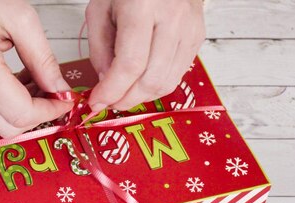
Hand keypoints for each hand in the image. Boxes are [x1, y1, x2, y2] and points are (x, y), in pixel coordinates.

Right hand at [0, 0, 73, 137]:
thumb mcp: (21, 18)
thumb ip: (43, 58)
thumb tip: (59, 89)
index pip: (20, 112)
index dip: (49, 111)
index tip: (65, 99)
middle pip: (8, 127)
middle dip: (37, 117)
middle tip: (54, 95)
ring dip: (21, 110)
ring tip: (34, 82)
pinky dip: (5, 104)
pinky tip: (14, 80)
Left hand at [86, 0, 205, 111]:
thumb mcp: (100, 10)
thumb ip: (99, 49)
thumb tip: (105, 83)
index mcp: (142, 7)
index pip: (130, 64)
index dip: (112, 90)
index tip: (96, 101)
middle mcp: (172, 18)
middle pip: (151, 79)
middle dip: (126, 99)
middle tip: (109, 102)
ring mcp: (189, 29)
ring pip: (166, 82)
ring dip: (141, 97)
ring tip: (123, 93)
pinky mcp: (197, 37)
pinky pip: (177, 74)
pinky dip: (156, 86)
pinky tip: (140, 81)